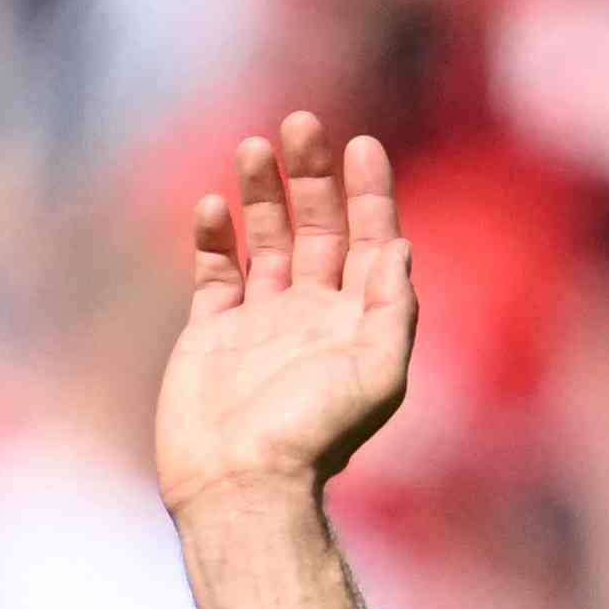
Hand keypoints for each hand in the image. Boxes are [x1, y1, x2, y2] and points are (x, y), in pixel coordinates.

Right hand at [160, 113, 417, 509]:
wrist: (242, 484)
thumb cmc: (314, 435)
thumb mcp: (378, 371)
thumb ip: (392, 305)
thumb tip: (397, 244)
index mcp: (356, 319)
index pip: (370, 238)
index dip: (369, 190)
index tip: (361, 144)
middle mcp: (312, 313)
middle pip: (318, 225)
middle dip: (312, 174)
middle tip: (301, 123)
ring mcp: (260, 322)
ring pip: (266, 238)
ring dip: (262, 192)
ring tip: (254, 146)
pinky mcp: (211, 334)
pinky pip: (215, 272)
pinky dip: (214, 237)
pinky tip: (214, 205)